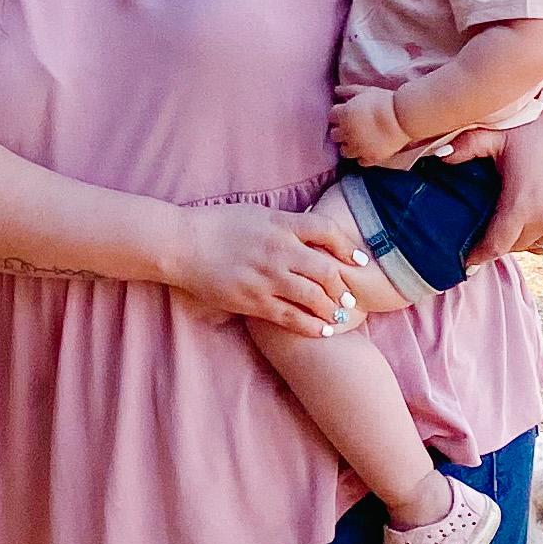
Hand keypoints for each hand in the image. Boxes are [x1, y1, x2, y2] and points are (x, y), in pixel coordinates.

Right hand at [170, 202, 368, 333]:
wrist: (183, 245)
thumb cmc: (217, 225)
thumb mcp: (256, 213)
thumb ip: (285, 223)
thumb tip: (310, 230)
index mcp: (281, 224)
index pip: (327, 231)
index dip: (348, 246)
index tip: (359, 260)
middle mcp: (279, 251)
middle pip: (326, 270)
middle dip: (343, 286)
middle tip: (351, 297)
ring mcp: (267, 278)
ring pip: (313, 297)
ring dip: (332, 308)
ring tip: (340, 315)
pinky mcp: (254, 301)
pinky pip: (291, 317)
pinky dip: (311, 325)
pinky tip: (323, 330)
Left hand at [331, 85, 411, 167]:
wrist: (403, 117)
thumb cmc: (385, 101)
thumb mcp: (366, 90)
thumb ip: (348, 90)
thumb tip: (336, 90)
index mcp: (344, 115)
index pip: (331, 116)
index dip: (338, 114)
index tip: (345, 114)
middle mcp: (347, 133)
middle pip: (334, 135)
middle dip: (340, 131)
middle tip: (350, 127)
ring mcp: (358, 147)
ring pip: (344, 151)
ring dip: (349, 146)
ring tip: (358, 141)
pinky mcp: (370, 157)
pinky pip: (360, 162)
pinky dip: (363, 156)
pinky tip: (368, 149)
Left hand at [473, 44, 542, 264]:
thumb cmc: (534, 125)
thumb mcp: (496, 135)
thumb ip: (465, 147)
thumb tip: (435, 156)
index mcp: (522, 205)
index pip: (496, 246)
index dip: (479, 257)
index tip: (466, 264)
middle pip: (515, 246)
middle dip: (498, 244)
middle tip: (482, 237)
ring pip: (536, 245)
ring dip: (520, 240)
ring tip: (507, 226)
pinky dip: (541, 234)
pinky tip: (531, 218)